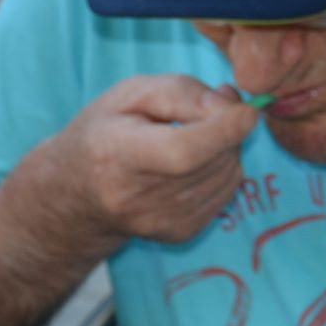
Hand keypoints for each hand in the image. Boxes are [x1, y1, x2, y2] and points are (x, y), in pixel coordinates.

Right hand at [49, 75, 257, 252]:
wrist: (76, 194)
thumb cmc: (104, 132)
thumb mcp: (131, 94)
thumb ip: (183, 91)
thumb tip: (233, 105)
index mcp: (116, 155)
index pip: (182, 152)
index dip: (223, 131)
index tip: (249, 111)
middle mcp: (137, 199)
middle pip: (212, 161)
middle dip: (226, 130)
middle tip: (204, 113)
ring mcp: (160, 223)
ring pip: (227, 176)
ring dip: (225, 150)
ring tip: (191, 138)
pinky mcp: (179, 234)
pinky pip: (226, 193)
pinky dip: (221, 171)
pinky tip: (192, 165)